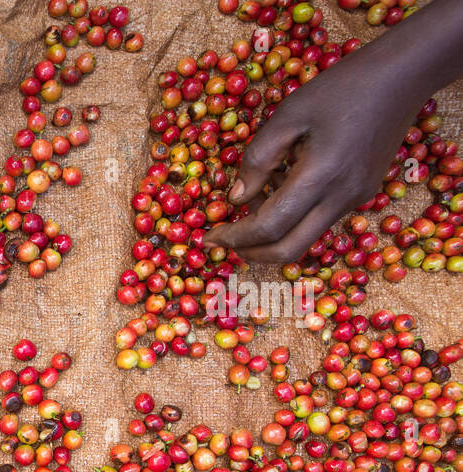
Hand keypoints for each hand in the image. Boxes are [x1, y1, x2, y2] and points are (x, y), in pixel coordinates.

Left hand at [203, 64, 414, 262]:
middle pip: (289, 249)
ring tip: (252, 199)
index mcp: (322, 176)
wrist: (406, 74)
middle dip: (251, 252)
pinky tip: (278, 189)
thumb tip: (236, 199)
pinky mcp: (363, 192)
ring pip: (305, 237)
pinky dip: (292, 216)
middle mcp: (342, 197)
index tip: (209, 237)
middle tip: (224, 240)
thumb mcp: (289, 114)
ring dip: (271, 233)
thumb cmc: (343, 86)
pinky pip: (320, 218)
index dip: (235, 238)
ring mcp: (357, 198)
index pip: (270, 227)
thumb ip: (258, 159)